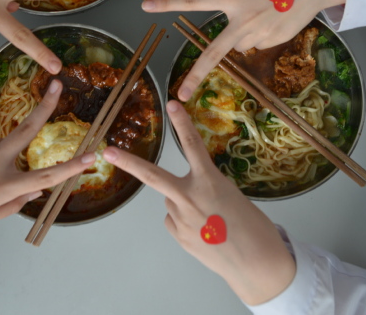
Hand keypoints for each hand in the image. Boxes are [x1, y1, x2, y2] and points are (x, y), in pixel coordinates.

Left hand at [102, 101, 295, 305]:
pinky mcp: (178, 236)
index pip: (192, 145)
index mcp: (209, 181)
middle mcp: (189, 197)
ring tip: (211, 219)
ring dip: (184, 204)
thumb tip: (184, 195)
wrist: (256, 262)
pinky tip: (205, 232)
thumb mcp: (232, 196)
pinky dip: (185, 221)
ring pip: (172, 201)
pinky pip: (175, 220)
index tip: (172, 104)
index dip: (182, 123)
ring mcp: (181, 219)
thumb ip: (205, 189)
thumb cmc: (252, 226)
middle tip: (108, 151)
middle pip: (152, 175)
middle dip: (128, 162)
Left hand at [142, 0, 346, 99]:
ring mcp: (261, 32)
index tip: (145, 6)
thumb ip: (239, 7)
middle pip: (215, 52)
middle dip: (196, 76)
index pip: (195, 0)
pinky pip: (261, 42)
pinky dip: (265, 34)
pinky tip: (279, 18)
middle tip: (180, 94)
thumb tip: (241, 38)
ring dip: (247, 34)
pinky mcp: (277, 40)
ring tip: (267, 11)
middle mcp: (244, 18)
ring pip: (242, 43)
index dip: (169, 4)